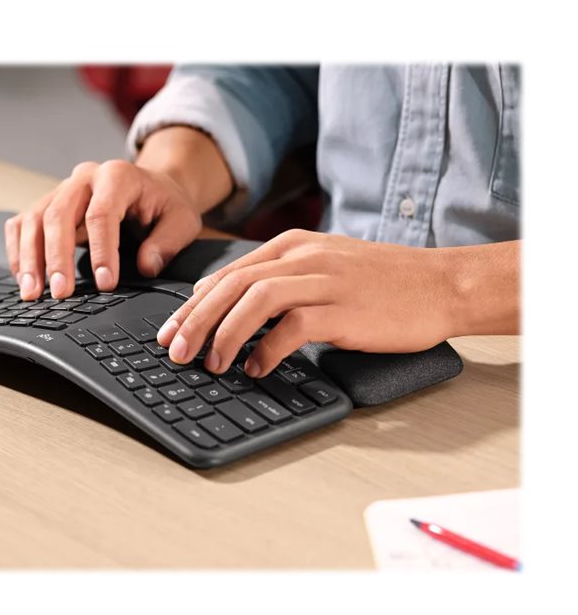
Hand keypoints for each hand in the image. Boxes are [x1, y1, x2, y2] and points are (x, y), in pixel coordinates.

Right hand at [4, 160, 202, 299]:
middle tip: (60, 294)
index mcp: (118, 176)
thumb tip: (146, 266)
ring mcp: (60, 190)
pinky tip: (23, 278)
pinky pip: (21, 225)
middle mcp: (84, 178)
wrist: (152, 187)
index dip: (102, 251)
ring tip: (32, 293)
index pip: (101, 213)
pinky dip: (18, 252)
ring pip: (33, 220)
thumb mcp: (182, 221)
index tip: (106, 284)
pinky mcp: (46, 204)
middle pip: (58, 214)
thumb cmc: (164, 205)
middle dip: (56, 257)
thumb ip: (167, 243)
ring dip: (29, 259)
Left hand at [155, 229, 459, 377]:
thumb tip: (231, 309)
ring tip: (209, 363)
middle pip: (231, 285)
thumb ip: (280, 280)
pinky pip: (292, 326)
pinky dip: (267, 350)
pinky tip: (256, 369)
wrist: (443, 284)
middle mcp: (303, 256)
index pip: (227, 273)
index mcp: (292, 245)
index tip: (171, 330)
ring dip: (223, 333)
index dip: (192, 304)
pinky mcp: (344, 309)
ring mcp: (325, 280)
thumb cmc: (382, 282)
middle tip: (173, 350)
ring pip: (254, 300)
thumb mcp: (324, 267)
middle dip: (194, 320)